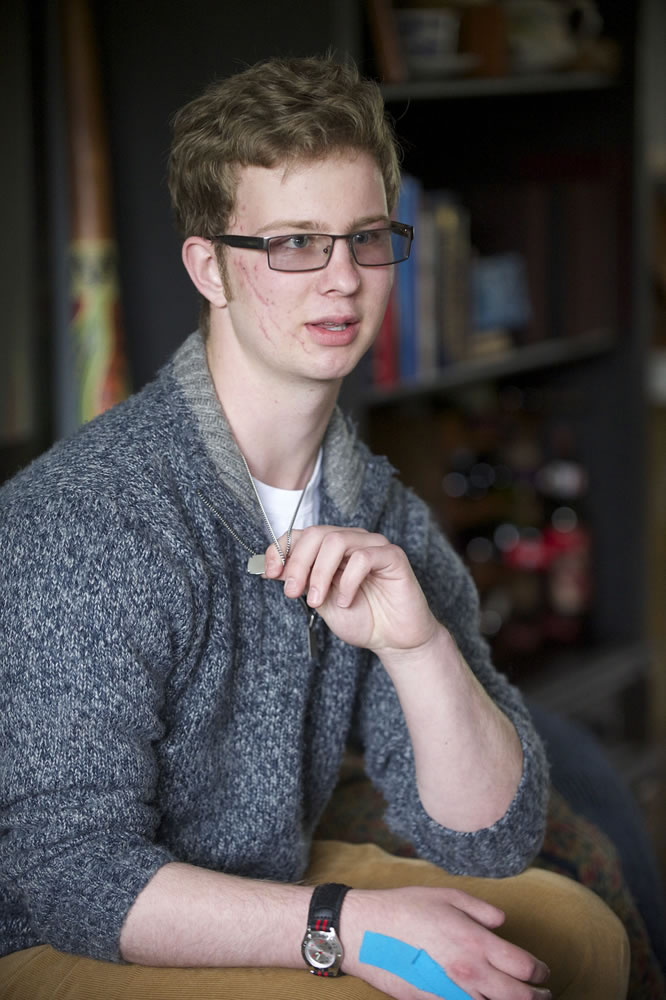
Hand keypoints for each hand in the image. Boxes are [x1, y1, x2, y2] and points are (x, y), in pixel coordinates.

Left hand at [263, 526, 437, 654]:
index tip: (270, 573)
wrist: (394, 640)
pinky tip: (346, 600)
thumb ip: (302, 582)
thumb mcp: (322, 601)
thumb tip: (272, 568)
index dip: (281, 549)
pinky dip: (348, 581)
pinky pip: (363, 557)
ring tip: (318, 601)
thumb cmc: (362, 619)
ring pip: (337, 541)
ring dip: (319, 572)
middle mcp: (352, 541)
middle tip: (292, 592)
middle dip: (298, 563)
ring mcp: (373, 546)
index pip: (302, 534)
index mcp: (333, 548)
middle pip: (317, 534)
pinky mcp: (393, 556)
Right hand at [342, 885, 551, 999]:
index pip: (524, 967)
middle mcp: (469, 972)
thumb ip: (481, 910)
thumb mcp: (447, 895)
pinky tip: (482, 999)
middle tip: (544, 994)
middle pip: (518, 997)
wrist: (366, 932)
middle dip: (537, 997)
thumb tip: (502, 923)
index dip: (540, 972)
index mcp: (476, 942)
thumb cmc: (406, 908)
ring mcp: (452, 992)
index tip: (542, 971)